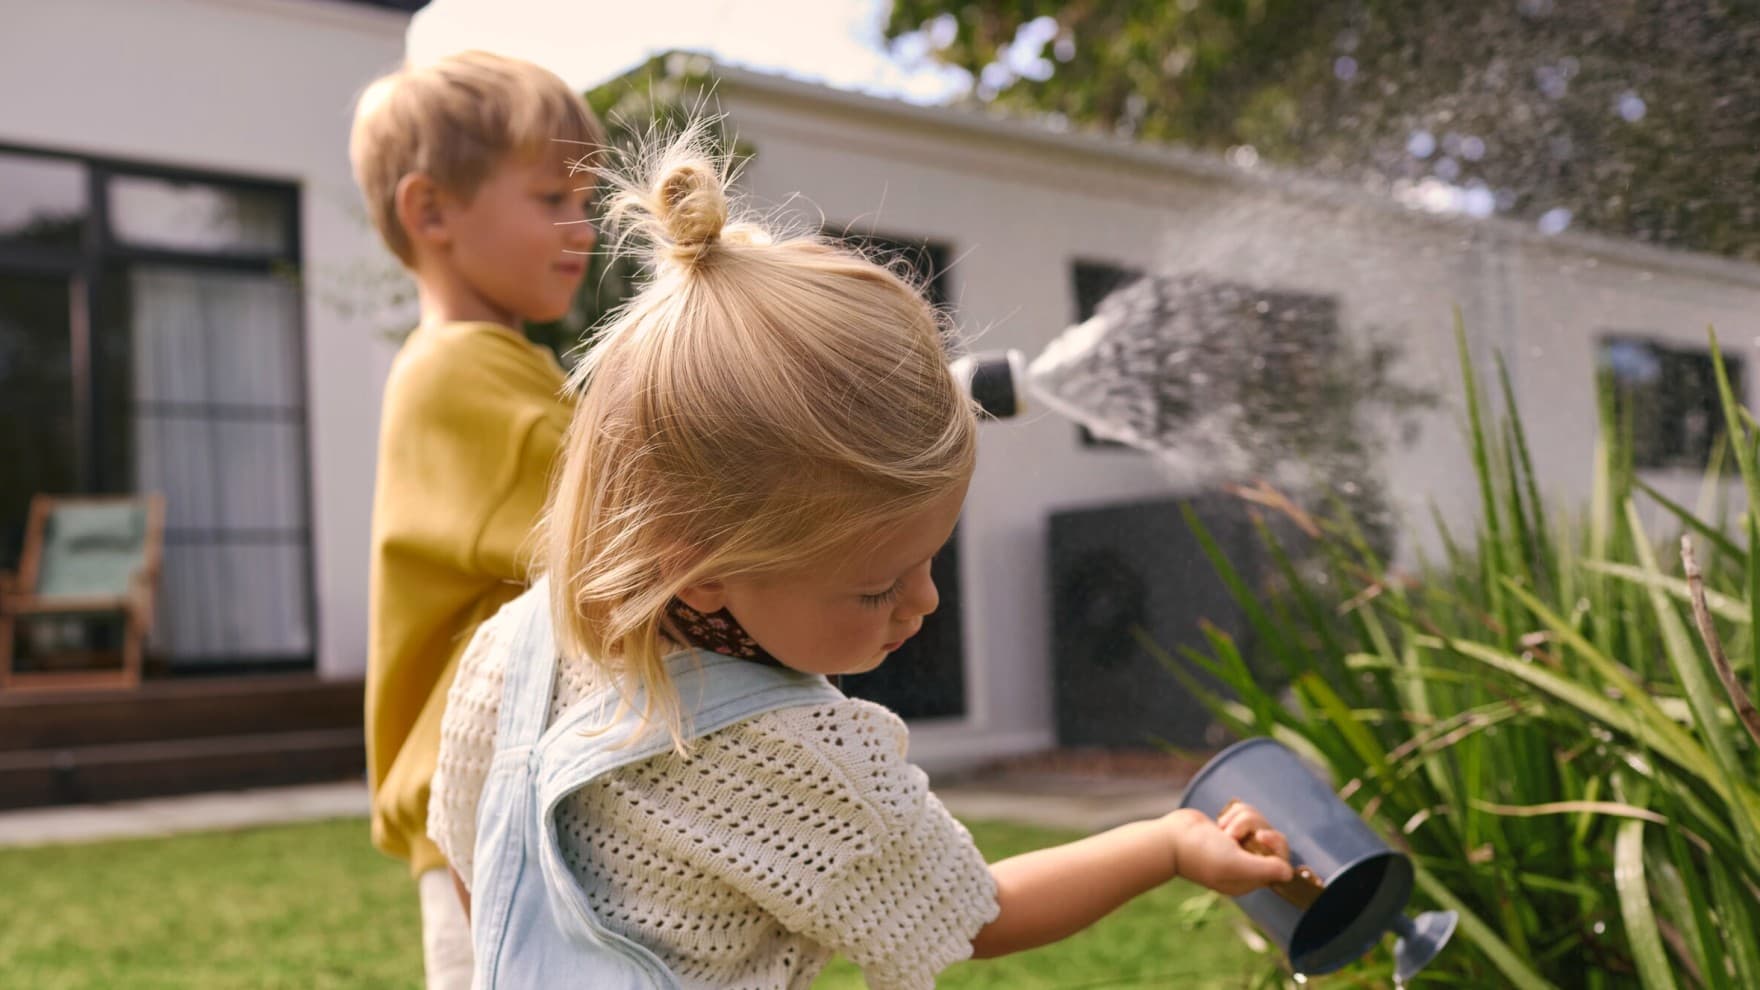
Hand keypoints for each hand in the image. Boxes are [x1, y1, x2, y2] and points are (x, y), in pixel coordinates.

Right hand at [1163, 806, 1294, 895]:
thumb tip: (1290, 873)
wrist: (1170, 839)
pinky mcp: (1229, 830)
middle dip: (1255, 827)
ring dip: (1242, 819)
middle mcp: (1247, 864)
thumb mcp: (1235, 864)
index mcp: (1250, 879)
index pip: (1280, 862)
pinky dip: (1235, 813)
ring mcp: (1238, 846)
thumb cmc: (1200, 853)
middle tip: (1236, 831)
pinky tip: (1220, 821)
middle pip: (1271, 839)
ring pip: (1258, 822)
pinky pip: (1246, 815)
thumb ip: (1265, 869)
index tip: (1262, 836)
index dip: (1276, 846)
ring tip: (1223, 826)